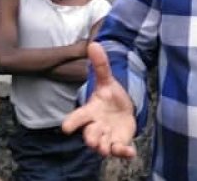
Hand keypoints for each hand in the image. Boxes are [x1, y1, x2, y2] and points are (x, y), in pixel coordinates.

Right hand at [60, 42, 137, 158]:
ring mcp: (107, 137)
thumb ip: (101, 65)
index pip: (77, 117)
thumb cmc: (110, 98)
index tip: (66, 128)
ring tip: (105, 148)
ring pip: (102, 146)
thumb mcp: (107, 81)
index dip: (72, 122)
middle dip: (91, 139)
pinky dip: (124, 153)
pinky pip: (120, 151)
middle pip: (89, 135)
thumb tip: (94, 44)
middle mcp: (96, 127)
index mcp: (90, 112)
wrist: (123, 111)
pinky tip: (130, 152)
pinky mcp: (119, 144)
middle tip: (93, 142)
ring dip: (104, 148)